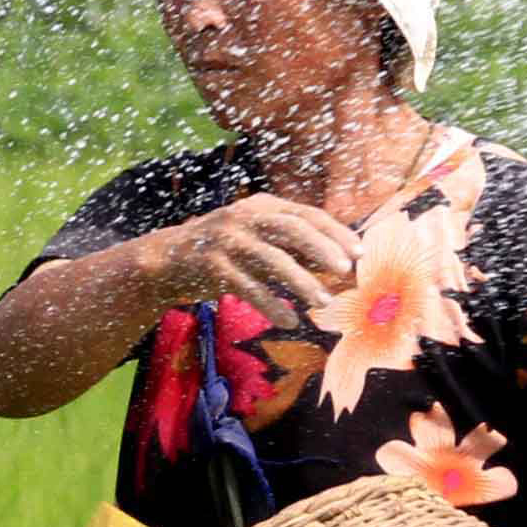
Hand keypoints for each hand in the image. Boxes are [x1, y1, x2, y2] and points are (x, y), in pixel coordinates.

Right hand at [158, 195, 360, 332]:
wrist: (166, 260)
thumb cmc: (224, 251)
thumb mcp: (258, 239)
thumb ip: (292, 247)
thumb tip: (339, 264)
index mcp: (262, 206)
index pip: (306, 214)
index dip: (335, 232)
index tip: (359, 252)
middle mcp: (245, 217)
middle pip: (292, 228)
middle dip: (322, 248)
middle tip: (346, 270)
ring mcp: (227, 240)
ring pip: (272, 260)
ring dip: (301, 282)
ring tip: (323, 301)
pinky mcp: (212, 266)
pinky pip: (249, 288)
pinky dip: (271, 306)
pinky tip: (289, 321)